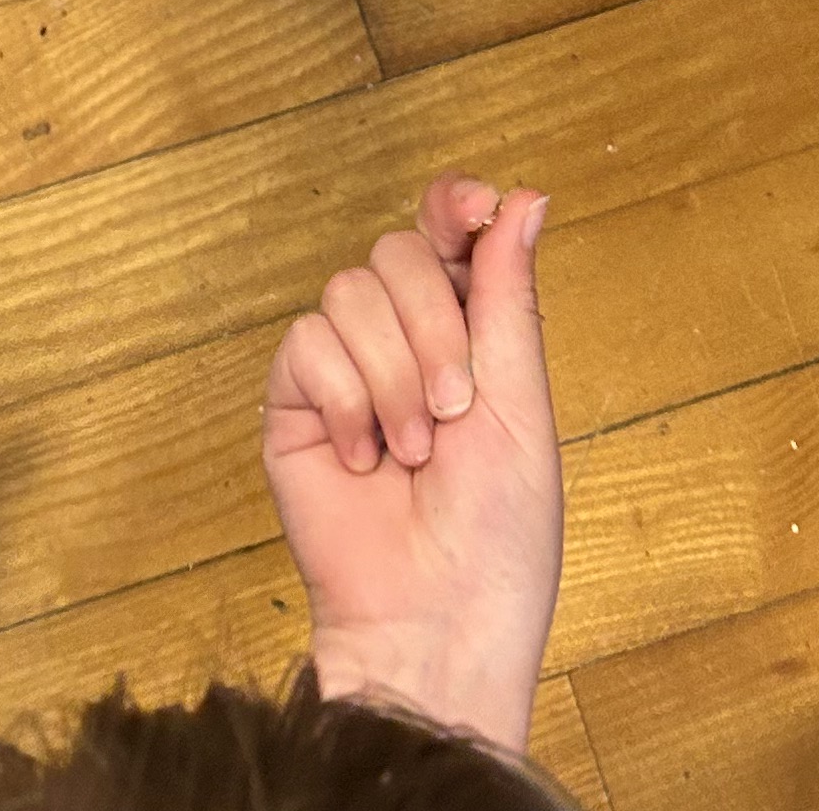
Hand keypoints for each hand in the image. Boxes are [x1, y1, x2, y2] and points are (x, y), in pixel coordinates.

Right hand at [267, 179, 562, 753]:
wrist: (435, 619)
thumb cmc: (497, 538)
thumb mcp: (521, 407)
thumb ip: (507, 296)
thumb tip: (524, 198)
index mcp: (468, 336)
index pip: (447, 233)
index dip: (452, 205)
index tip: (471, 205)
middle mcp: (403, 342)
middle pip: (398, 251)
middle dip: (433, 327)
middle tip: (453, 406)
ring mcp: (345, 370)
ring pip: (350, 290)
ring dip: (393, 374)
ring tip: (411, 449)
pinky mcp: (294, 402)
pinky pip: (306, 342)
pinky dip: (345, 399)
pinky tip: (363, 456)